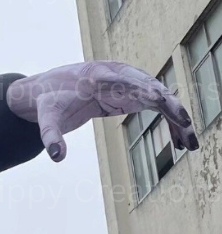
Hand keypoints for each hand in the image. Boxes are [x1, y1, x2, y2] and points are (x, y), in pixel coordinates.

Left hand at [5, 60, 197, 161]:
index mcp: (99, 76)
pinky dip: (167, 121)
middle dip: (171, 107)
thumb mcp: (45, 118)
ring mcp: (127, 85)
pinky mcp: (129, 96)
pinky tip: (178, 142)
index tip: (162, 101)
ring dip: (176, 118)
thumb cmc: (46, 102)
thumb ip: (50, 136)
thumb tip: (56, 157)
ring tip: (188, 144)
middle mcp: (119, 76)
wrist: (45, 91)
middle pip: (151, 88)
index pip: (127, 80)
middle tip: (185, 127)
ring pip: (159, 99)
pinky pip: (154, 107)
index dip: (145, 90)